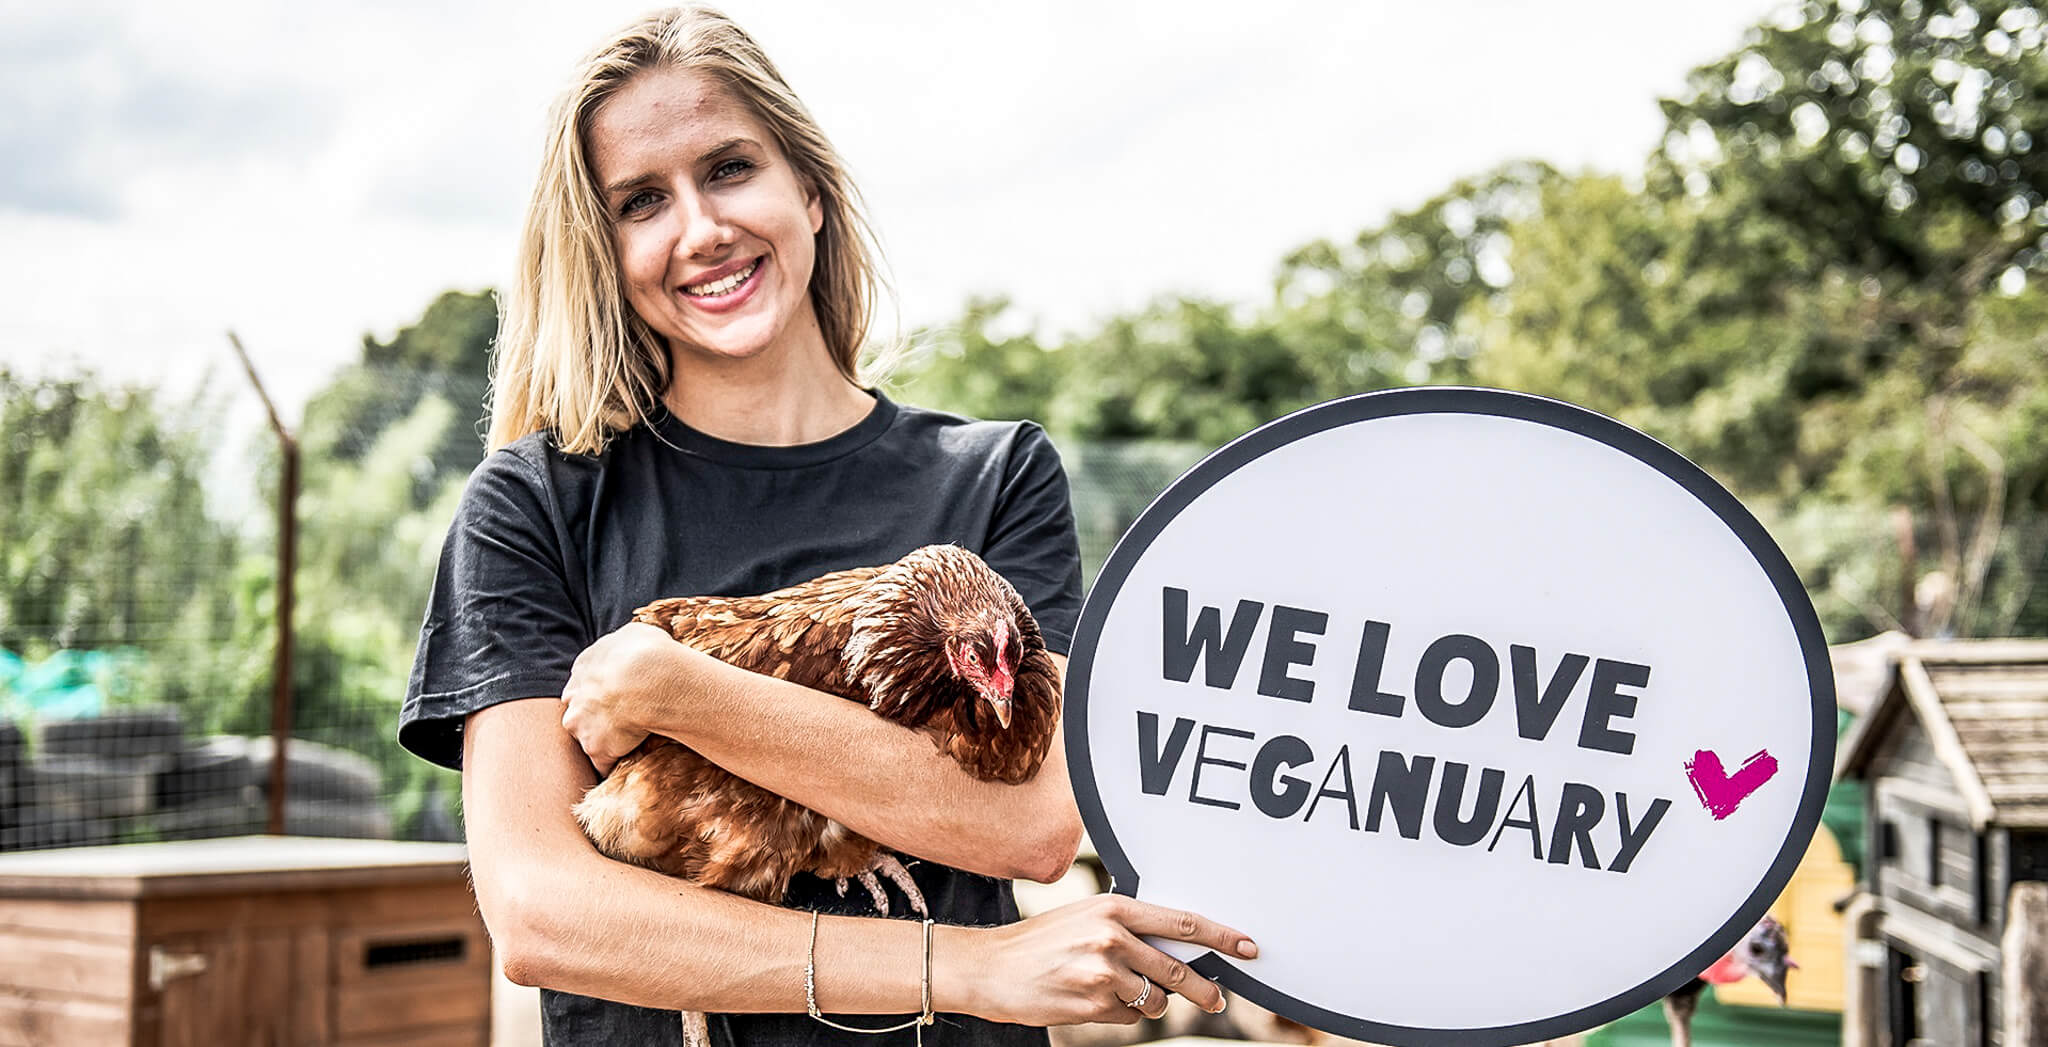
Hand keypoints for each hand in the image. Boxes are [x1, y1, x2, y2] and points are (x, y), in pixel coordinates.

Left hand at [560, 621, 695, 774]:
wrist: (646, 678)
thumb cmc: (645, 651)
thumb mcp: (634, 633)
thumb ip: (626, 644)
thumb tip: (634, 645)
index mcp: (583, 667)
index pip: (585, 684)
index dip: (601, 691)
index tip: (617, 696)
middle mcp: (574, 696)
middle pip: (579, 712)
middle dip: (593, 717)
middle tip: (621, 720)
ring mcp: (582, 725)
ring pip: (587, 737)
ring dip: (603, 741)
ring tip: (629, 745)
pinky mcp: (596, 749)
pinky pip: (603, 763)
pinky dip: (614, 764)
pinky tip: (629, 765)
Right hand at [949, 894, 1255, 1025]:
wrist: (991, 967)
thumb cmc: (1042, 941)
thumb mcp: (1086, 917)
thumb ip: (1129, 926)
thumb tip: (1179, 947)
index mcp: (1113, 907)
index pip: (1181, 922)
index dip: (1221, 936)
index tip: (1248, 947)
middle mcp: (1111, 938)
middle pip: (1177, 970)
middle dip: (1204, 990)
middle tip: (1218, 999)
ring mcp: (1102, 974)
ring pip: (1154, 1001)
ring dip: (1147, 1003)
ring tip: (1114, 990)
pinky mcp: (1091, 1006)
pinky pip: (1128, 1017)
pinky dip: (1120, 1014)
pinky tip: (1091, 1000)